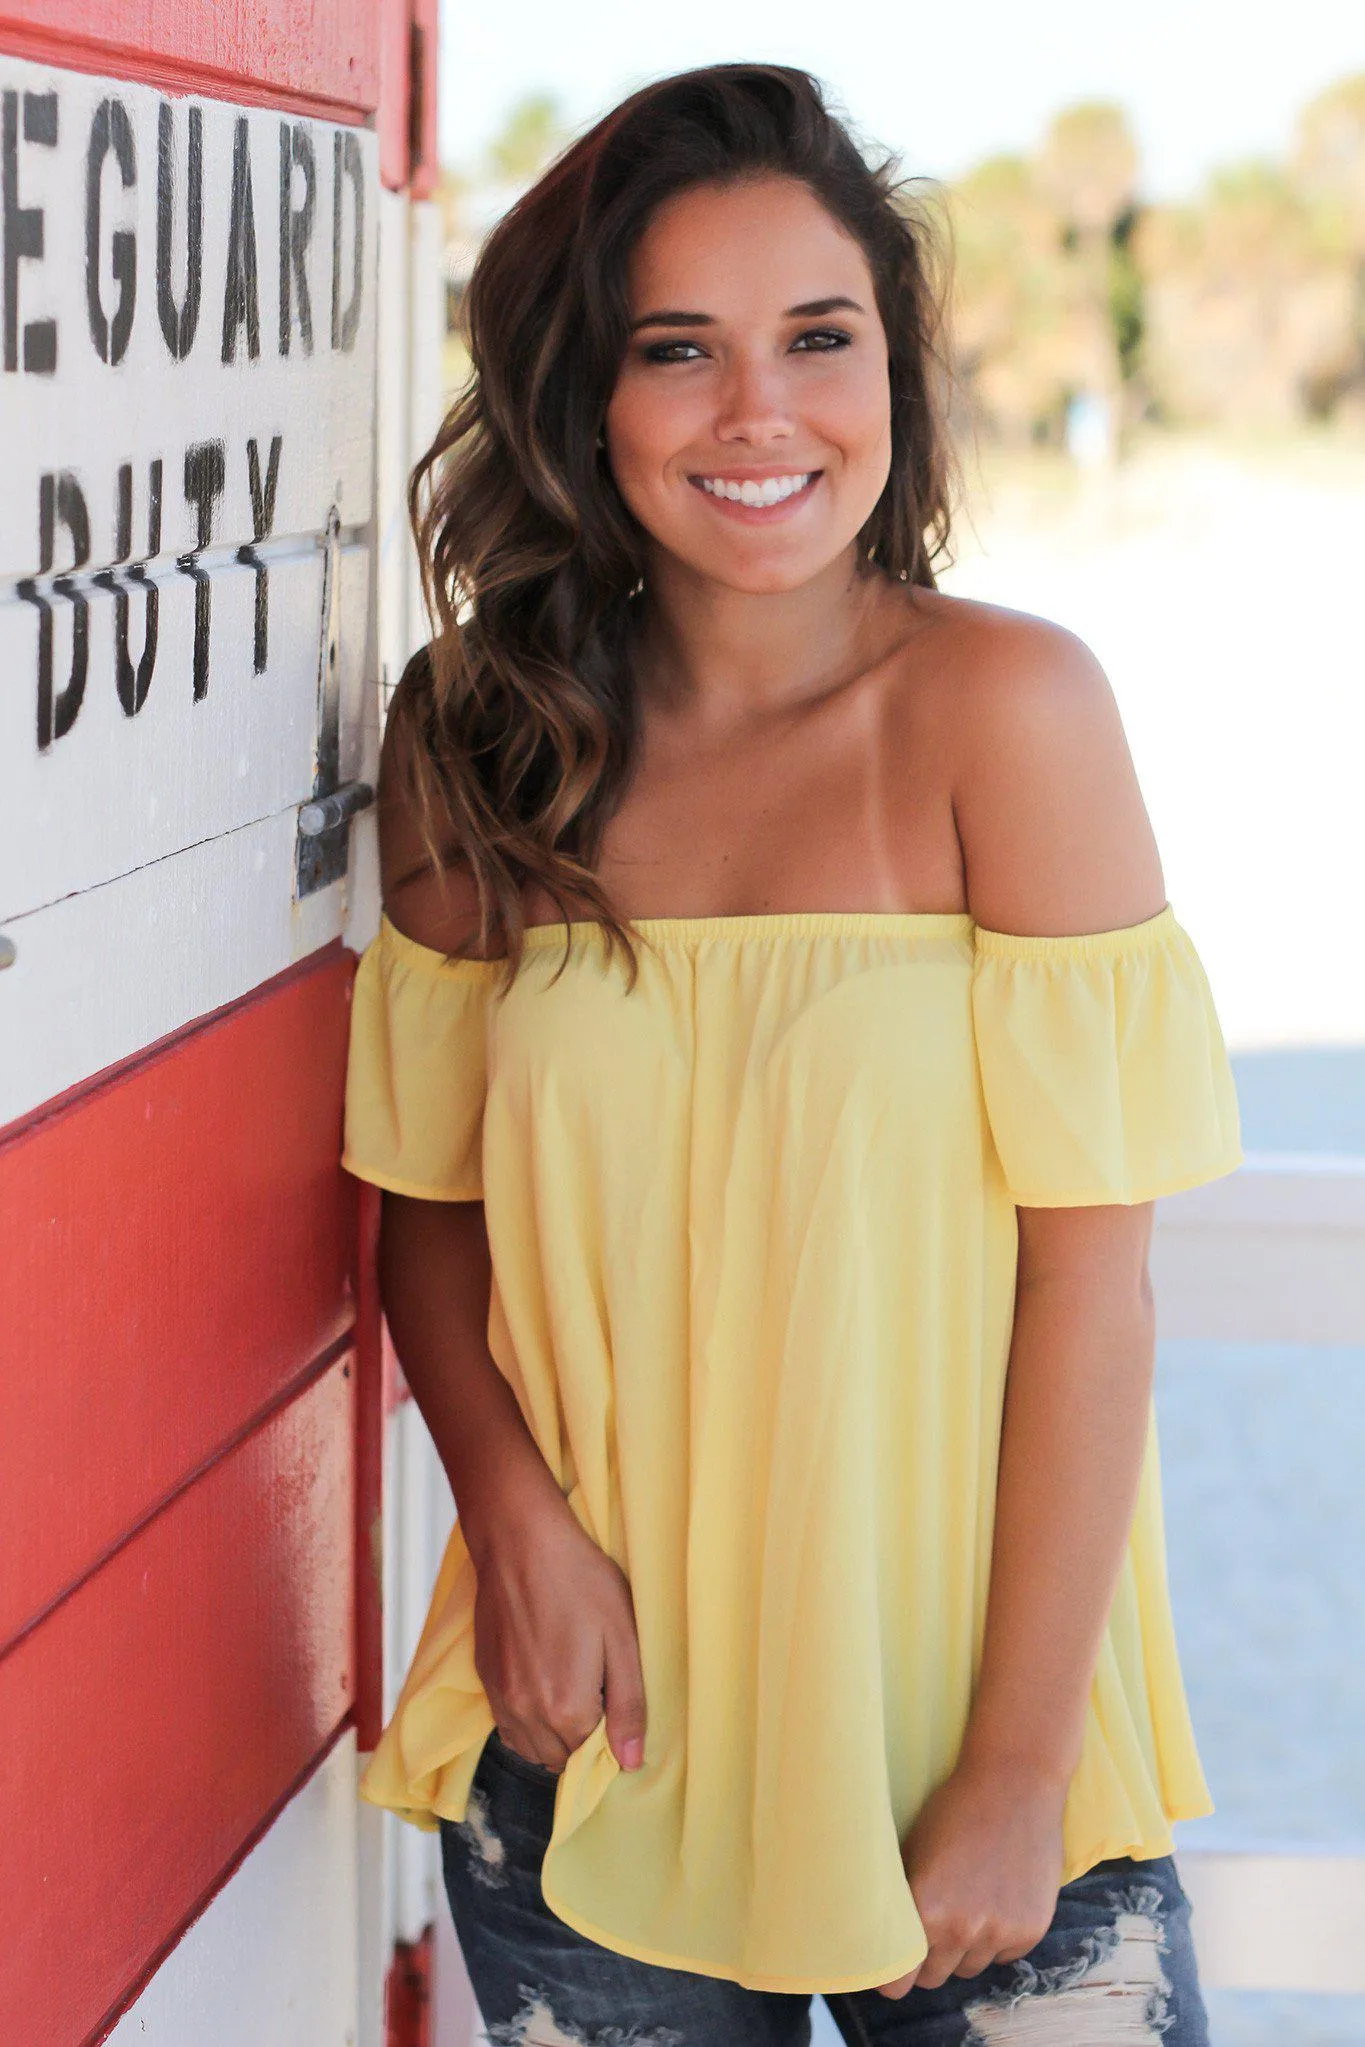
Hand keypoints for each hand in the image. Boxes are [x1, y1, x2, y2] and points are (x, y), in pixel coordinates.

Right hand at [468, 1475, 647, 1777]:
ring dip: (552, 1737)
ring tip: (571, 1690)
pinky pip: (507, 1726)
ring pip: (530, 1749)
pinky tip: (542, 1683)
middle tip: (598, 1694)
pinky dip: (526, 1721)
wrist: (520, 1541)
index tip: (616, 1705)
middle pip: (560, 1760)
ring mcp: (500, 1699)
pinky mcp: (483, 1679)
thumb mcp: (621, 1638)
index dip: (610, 1738)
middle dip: (581, 1742)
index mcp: (567, 1710)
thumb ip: (628, 1706)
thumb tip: (632, 1763)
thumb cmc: (579, 1581)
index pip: (592, 1759)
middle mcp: (527, 1715)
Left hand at [876, 1759, 1066, 1997]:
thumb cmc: (954, 1809)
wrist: (1015, 1783)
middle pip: (934, 1978)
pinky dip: (997, 1938)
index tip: (891, 1970)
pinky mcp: (1031, 1930)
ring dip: (963, 1948)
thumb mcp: (912, 1849)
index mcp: (925, 1909)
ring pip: (969, 1967)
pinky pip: (1004, 1955)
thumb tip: (884, 1933)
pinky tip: (996, 1898)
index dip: (893, 1976)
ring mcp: (1000, 1932)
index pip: (899, 1982)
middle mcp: (962, 1930)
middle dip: (928, 1959)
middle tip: (930, 1927)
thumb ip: (902, 1899)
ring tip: (966, 1903)